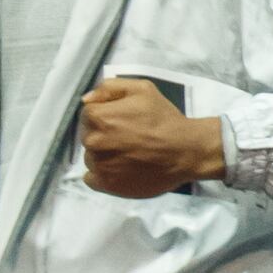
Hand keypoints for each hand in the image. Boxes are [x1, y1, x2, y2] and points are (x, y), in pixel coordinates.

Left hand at [77, 77, 225, 196]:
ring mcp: (98, 165)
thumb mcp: (142, 89)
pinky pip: (91, 178)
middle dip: (103, 134)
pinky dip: (102, 174)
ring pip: (90, 157)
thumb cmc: (164, 119)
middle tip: (127, 137)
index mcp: (98, 117)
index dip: (105, 115)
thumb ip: (109, 88)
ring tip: (127, 153)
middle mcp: (93, 142)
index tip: (122, 120)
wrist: (186, 151)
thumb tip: (86, 99)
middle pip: (88, 136)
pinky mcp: (105, 184)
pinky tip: (120, 169)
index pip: (88, 114)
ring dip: (103, 155)